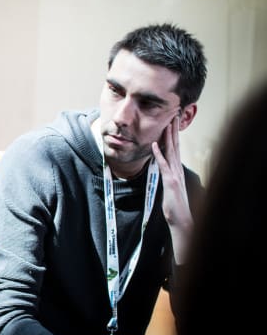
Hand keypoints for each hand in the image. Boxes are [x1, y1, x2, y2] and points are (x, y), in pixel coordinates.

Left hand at [152, 115, 192, 262]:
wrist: (181, 219)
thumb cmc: (175, 204)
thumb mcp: (170, 186)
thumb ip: (168, 175)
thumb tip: (163, 167)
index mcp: (177, 169)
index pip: (175, 148)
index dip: (173, 134)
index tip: (171, 121)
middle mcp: (177, 169)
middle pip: (175, 146)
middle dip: (173, 130)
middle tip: (172, 114)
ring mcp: (175, 174)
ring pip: (171, 152)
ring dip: (167, 137)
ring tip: (166, 123)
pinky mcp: (170, 181)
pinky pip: (163, 165)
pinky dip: (158, 154)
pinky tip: (154, 144)